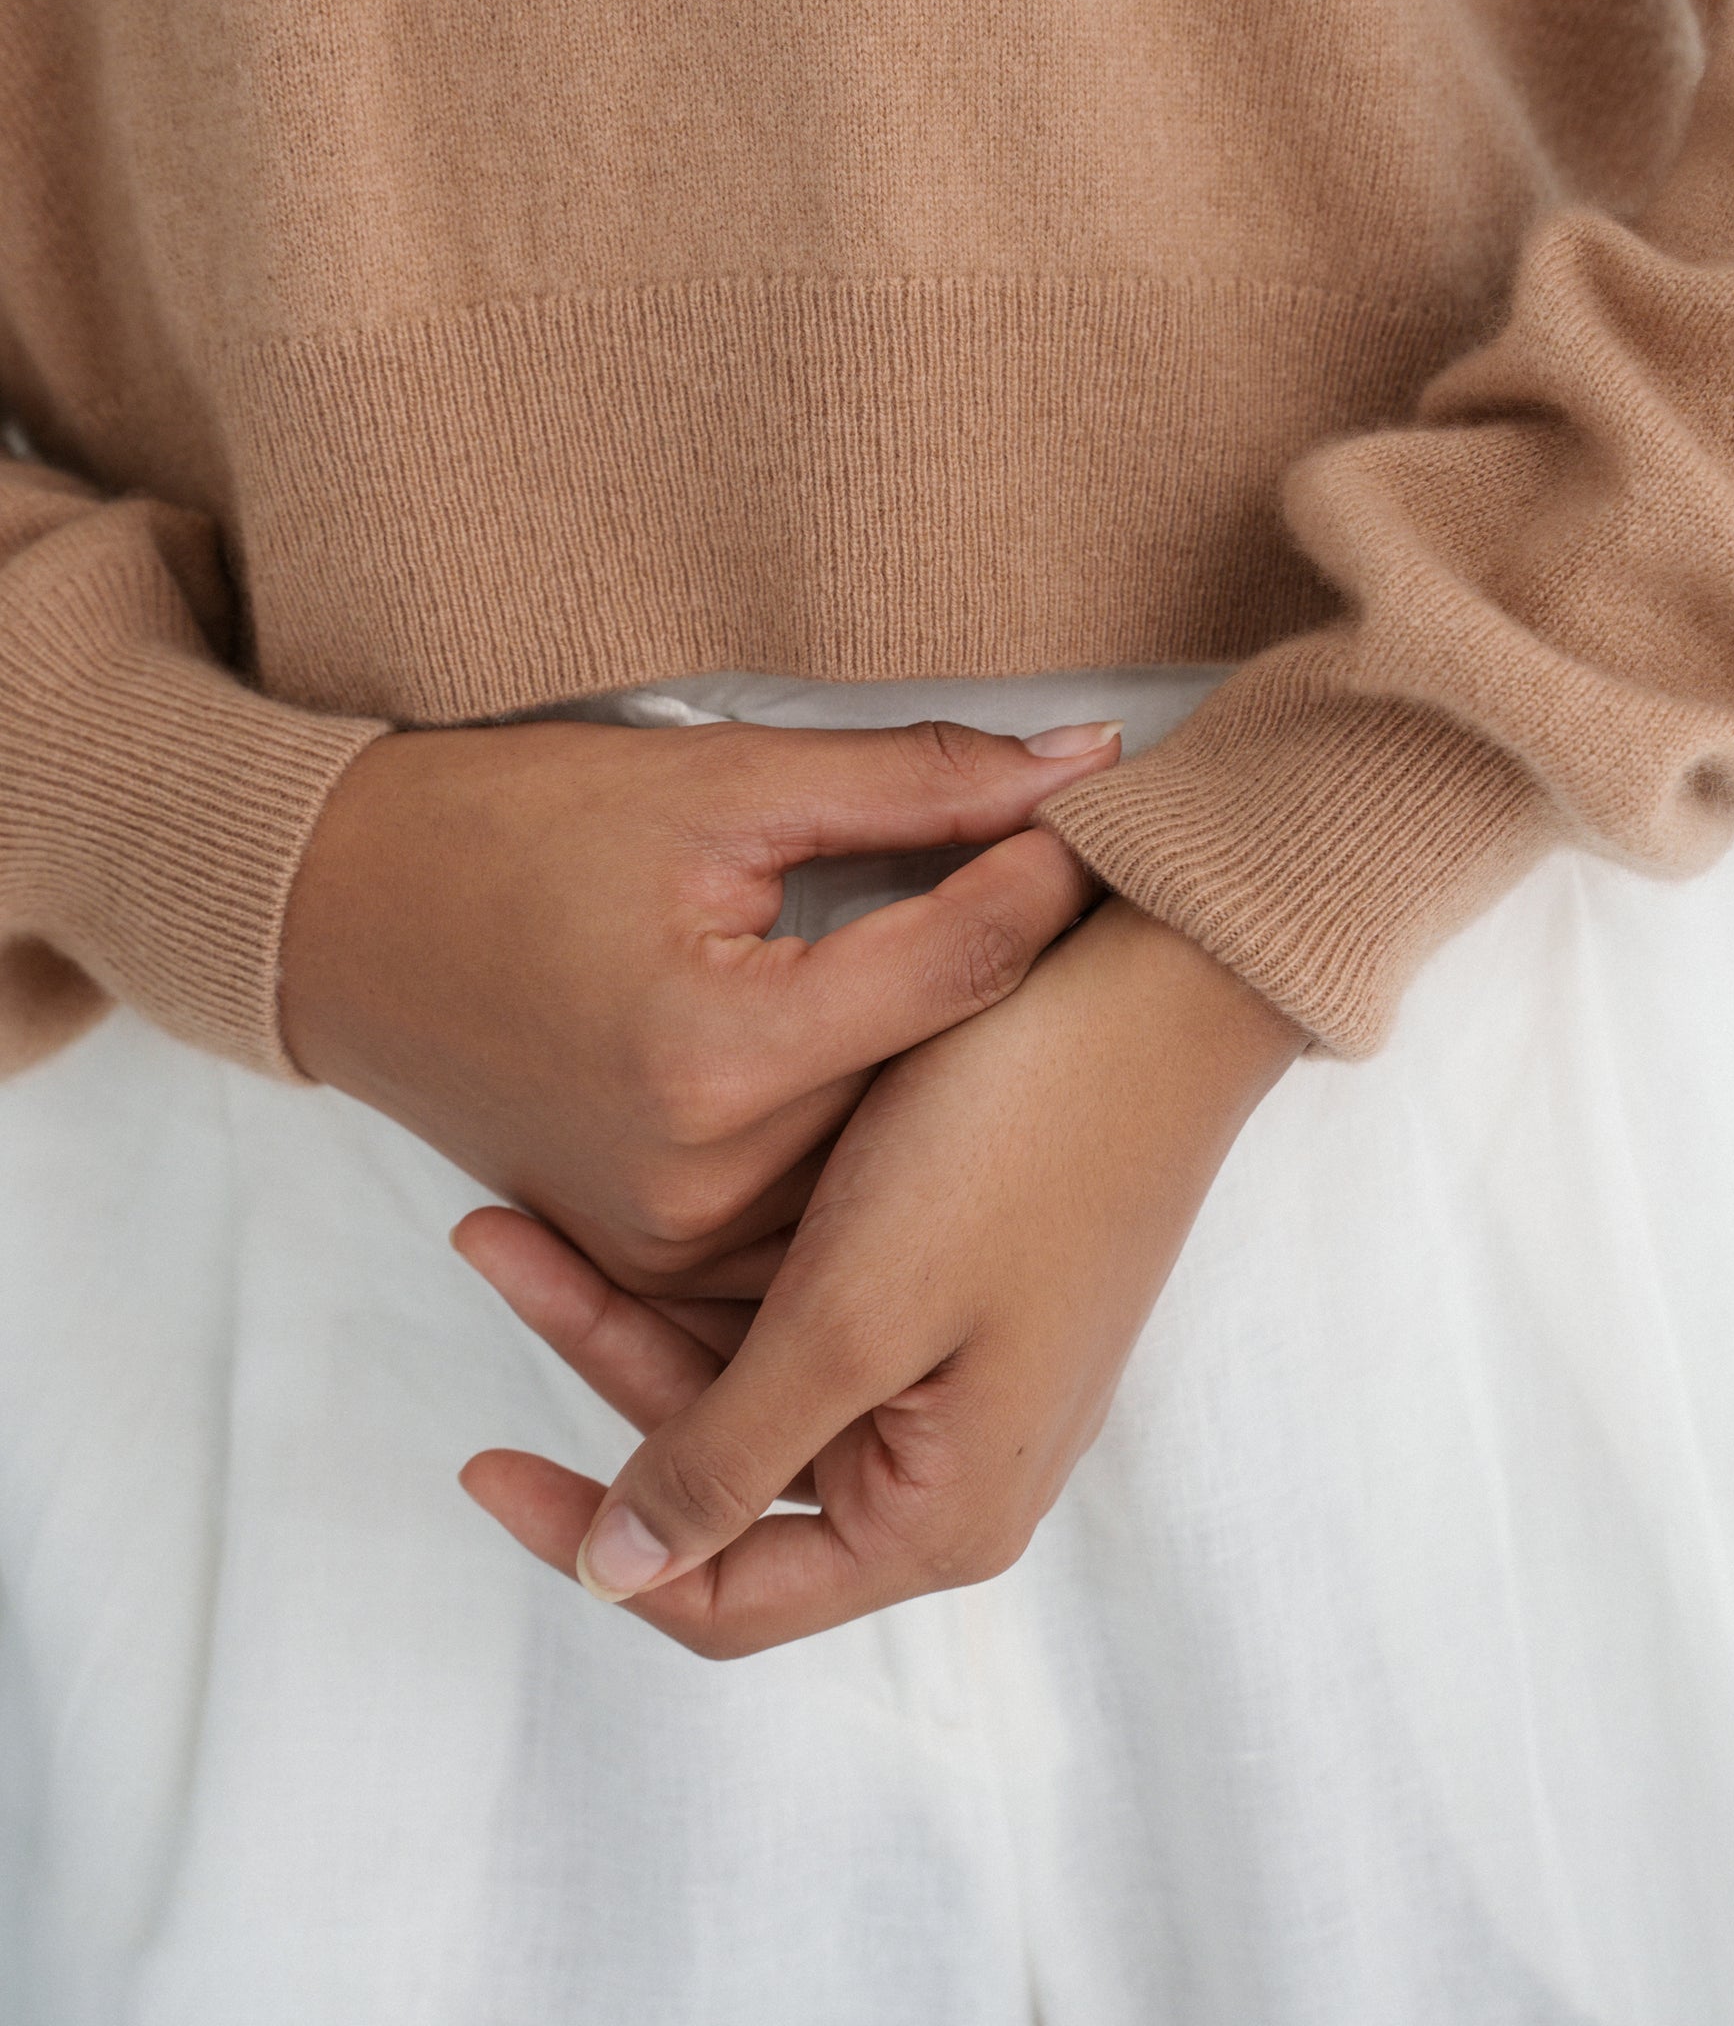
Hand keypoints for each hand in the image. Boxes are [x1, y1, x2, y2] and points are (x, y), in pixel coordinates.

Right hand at [281, 712, 1121, 1290]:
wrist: (335, 920)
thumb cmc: (510, 827)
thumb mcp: (717, 780)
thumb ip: (913, 784)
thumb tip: (1083, 768)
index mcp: (720, 1052)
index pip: (958, 972)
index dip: (1042, 887)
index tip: (1094, 826)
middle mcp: (702, 1178)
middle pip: (933, 1087)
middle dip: (1017, 993)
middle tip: (1105, 909)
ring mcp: (672, 1239)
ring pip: (883, 1173)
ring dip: (952, 1090)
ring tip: (1035, 997)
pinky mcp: (650, 1257)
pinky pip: (807, 1220)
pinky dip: (863, 1152)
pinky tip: (920, 1084)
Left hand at [456, 895, 1302, 1653]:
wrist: (1160, 982)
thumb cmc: (1012, 1144)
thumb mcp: (848, 1318)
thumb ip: (725, 1461)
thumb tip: (614, 1580)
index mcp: (941, 1513)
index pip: (725, 1598)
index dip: (590, 1545)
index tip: (476, 1461)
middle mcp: (953, 1465)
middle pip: (727, 1469)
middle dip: (599, 1356)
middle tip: (494, 1232)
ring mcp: (958, 1372)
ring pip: (753, 1375)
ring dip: (644, 1295)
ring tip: (531, 1196)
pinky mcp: (957, 1286)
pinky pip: (805, 1309)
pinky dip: (718, 1261)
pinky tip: (647, 1191)